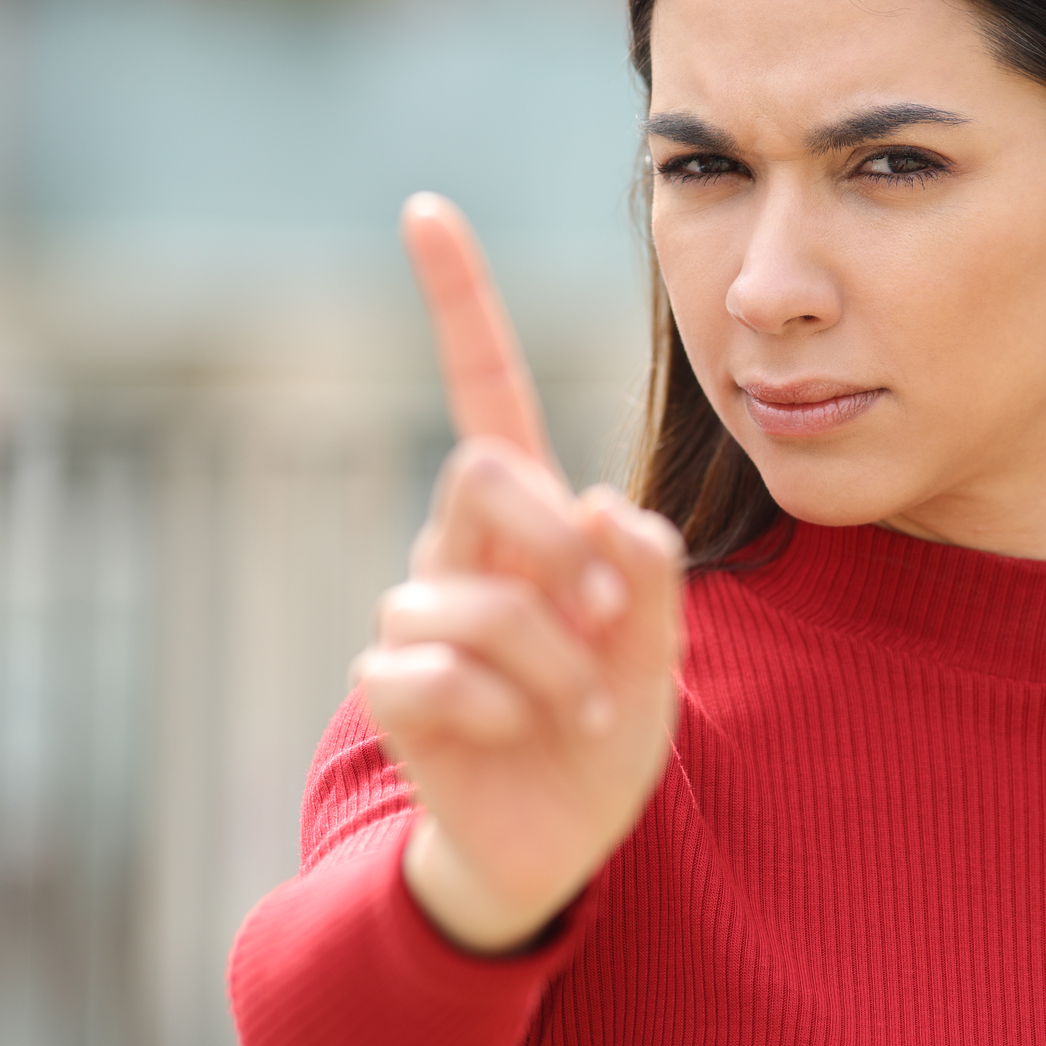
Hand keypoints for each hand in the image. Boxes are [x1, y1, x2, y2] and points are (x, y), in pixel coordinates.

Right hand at [352, 193, 682, 953]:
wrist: (557, 837)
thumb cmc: (606, 720)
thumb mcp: (657, 641)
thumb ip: (645, 570)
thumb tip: (601, 504)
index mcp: (526, 514)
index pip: (482, 386)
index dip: (456, 300)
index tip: (423, 208)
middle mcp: (461, 546)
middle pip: (477, 469)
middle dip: (553, 543)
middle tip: (608, 620)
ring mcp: (418, 614)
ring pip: (472, 597)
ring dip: (554, 666)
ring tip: (579, 711)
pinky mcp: (389, 685)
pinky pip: (432, 671)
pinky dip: (502, 711)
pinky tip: (518, 736)